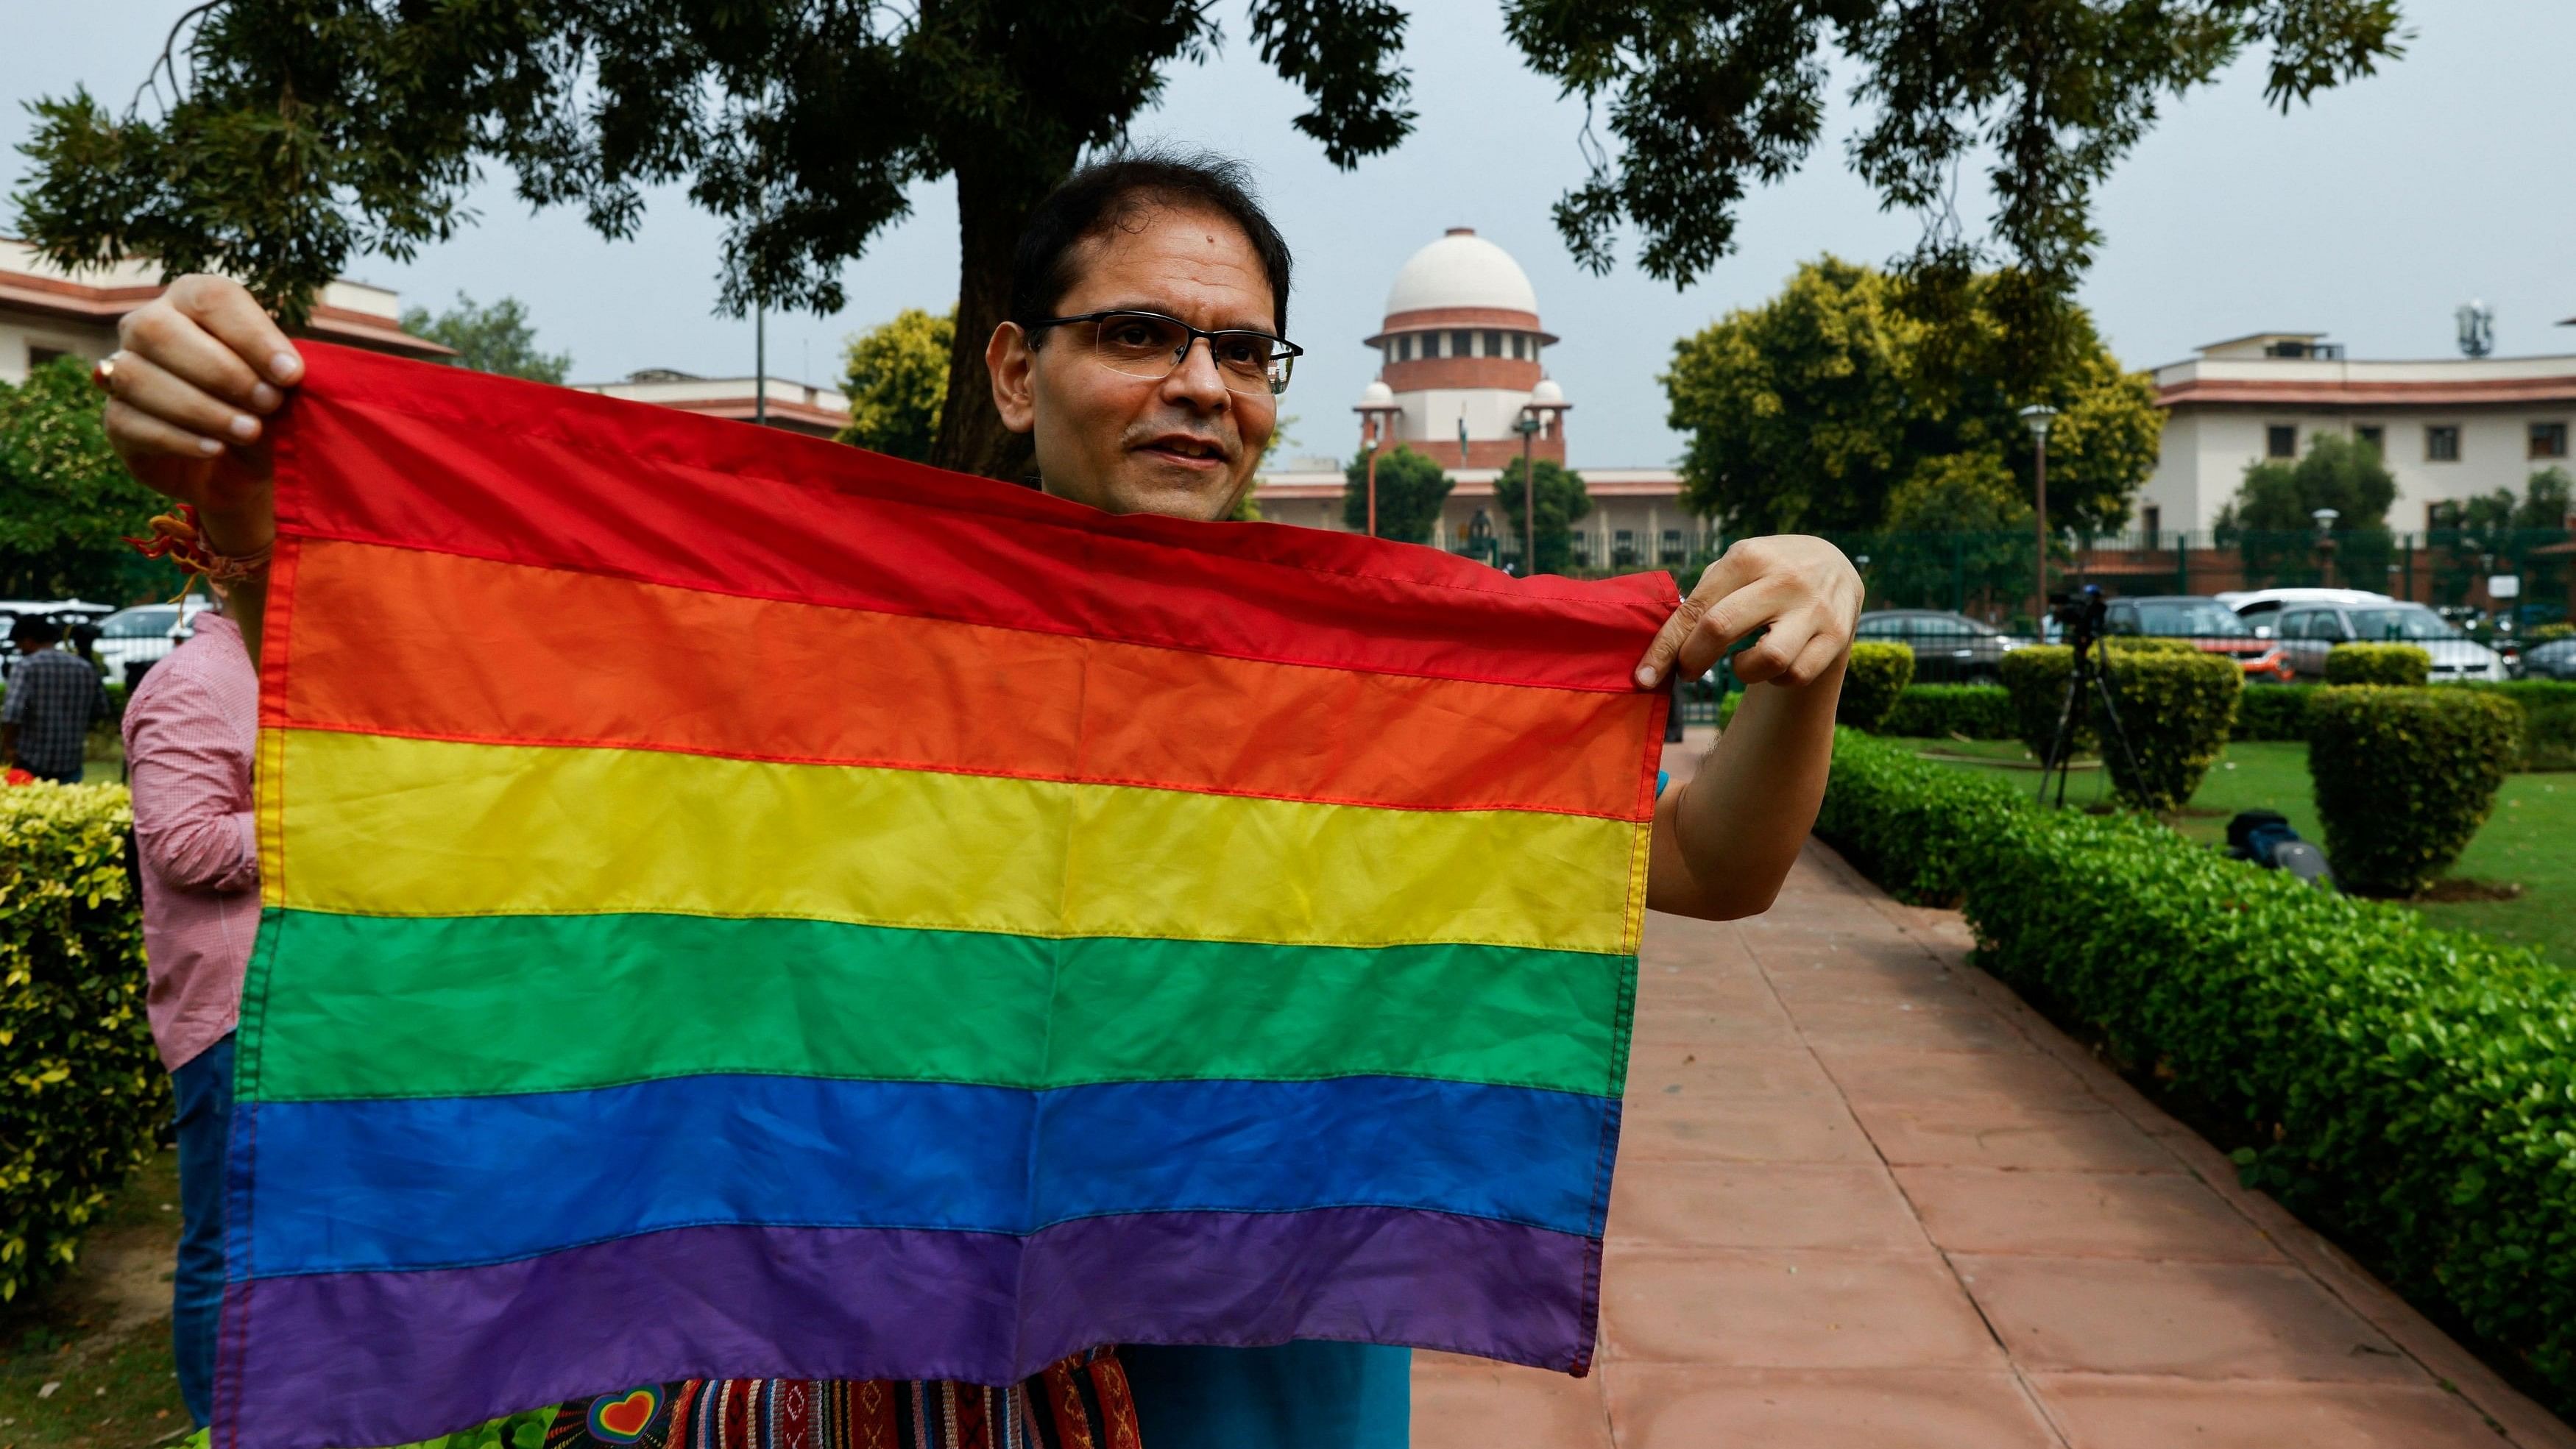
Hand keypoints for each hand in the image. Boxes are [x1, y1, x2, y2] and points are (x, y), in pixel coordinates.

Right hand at [99, 275, 301, 554]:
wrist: (246, 469)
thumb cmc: (266, 409)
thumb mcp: (284, 386)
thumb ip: (283, 369)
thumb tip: (286, 369)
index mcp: (192, 301)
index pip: (211, 298)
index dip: (252, 335)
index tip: (292, 375)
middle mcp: (148, 326)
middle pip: (159, 330)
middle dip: (222, 372)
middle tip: (269, 403)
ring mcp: (123, 371)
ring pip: (137, 376)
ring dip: (201, 408)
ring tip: (250, 431)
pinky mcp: (116, 420)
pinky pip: (128, 421)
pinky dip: (178, 437)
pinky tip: (215, 449)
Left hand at [1633, 535, 1862, 689]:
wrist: (1835, 565)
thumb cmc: (1767, 572)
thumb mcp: (1738, 565)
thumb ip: (1703, 597)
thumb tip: (1662, 648)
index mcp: (1749, 556)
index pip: (1696, 607)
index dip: (1665, 647)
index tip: (1644, 678)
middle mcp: (1785, 578)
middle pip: (1721, 628)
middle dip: (1692, 660)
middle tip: (1687, 670)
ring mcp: (1815, 607)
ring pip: (1768, 660)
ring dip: (1743, 671)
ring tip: (1740, 661)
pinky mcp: (1837, 635)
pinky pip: (1795, 674)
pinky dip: (1776, 678)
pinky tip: (1773, 663)